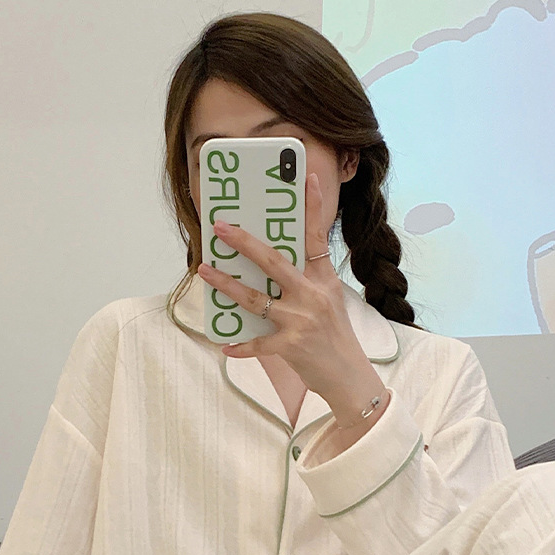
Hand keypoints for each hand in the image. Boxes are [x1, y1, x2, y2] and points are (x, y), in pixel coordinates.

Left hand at [197, 173, 385, 428]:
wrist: (350, 378)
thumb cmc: (335, 338)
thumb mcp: (328, 302)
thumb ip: (305, 282)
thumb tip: (269, 265)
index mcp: (323, 280)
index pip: (316, 237)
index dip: (312, 206)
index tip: (306, 177)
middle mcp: (313, 296)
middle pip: (273, 262)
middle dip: (244, 243)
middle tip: (221, 227)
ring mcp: (302, 321)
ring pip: (256, 298)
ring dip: (227, 285)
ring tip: (205, 271)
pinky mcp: (292, 347)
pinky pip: (258, 344)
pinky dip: (241, 347)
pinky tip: (225, 346)